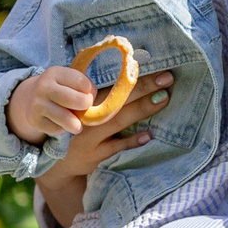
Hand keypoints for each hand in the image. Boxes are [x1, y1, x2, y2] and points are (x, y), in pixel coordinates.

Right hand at [9, 65, 101, 142]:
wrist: (29, 98)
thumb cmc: (59, 89)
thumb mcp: (68, 81)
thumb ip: (84, 89)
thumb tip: (96, 112)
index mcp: (55, 72)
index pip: (82, 83)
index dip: (90, 91)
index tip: (87, 93)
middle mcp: (44, 86)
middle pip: (77, 100)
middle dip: (86, 106)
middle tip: (84, 107)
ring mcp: (37, 104)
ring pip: (68, 120)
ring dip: (77, 124)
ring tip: (76, 123)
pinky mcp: (34, 120)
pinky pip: (58, 129)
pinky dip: (63, 129)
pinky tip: (60, 123)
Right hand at [38, 70, 174, 227]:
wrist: (60, 162)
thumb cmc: (79, 128)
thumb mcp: (83, 108)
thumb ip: (103, 93)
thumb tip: (133, 68)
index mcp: (86, 100)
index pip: (111, 83)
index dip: (132, 74)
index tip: (153, 65)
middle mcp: (87, 115)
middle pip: (117, 98)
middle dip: (143, 87)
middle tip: (167, 78)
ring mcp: (90, 136)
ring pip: (117, 120)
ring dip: (141, 109)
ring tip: (163, 99)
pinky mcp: (94, 155)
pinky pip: (115, 147)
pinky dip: (131, 141)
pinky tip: (148, 136)